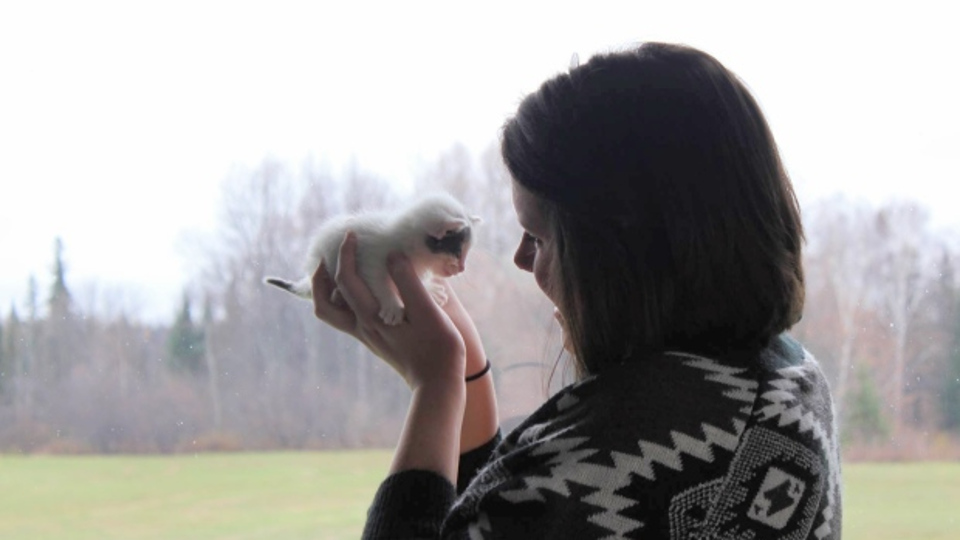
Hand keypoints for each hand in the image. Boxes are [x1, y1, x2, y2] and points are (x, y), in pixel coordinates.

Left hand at [311, 232, 466, 389]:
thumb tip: (392, 255)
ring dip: (327, 292)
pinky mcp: (375, 341)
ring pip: (331, 314)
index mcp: (371, 318)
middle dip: (323, 275)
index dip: (346, 254)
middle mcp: (362, 328)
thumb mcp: (428, 312)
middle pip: (325, 302)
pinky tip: (361, 291)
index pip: (346, 280)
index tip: (352, 235)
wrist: (439, 385)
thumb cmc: (439, 348)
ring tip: (336, 272)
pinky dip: (343, 301)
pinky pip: (346, 318)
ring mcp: (367, 337)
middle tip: (329, 255)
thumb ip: (408, 283)